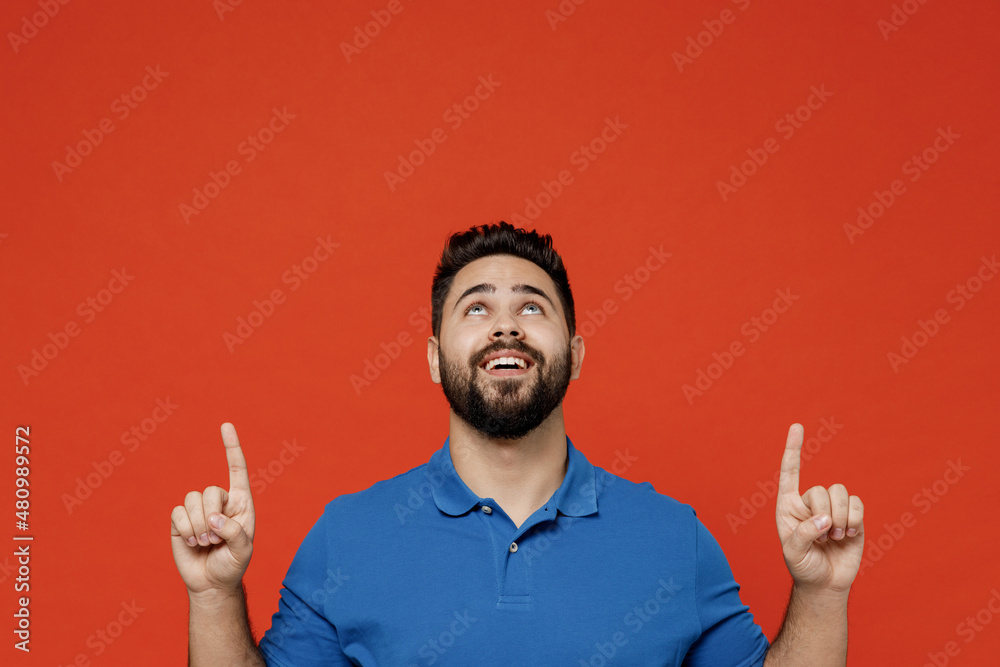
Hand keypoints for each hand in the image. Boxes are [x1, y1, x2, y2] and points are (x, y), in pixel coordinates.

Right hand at [170, 423, 255, 597]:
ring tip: (205, 543)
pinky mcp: (180, 521)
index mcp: (240, 503)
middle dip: (211, 517)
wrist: (211, 583)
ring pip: (192, 500)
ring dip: (198, 526)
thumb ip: (234, 533)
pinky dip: (185, 528)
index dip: (232, 447)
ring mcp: (198, 510)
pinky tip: (192, 542)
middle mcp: (219, 502)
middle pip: (210, 491)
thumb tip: (214, 519)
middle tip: (216, 540)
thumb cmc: (233, 565)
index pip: (237, 470)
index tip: (225, 425)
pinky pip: (177, 513)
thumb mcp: (243, 550)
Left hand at [776, 423, 863, 595]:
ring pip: (840, 493)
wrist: (826, 583)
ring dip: (840, 518)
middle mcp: (809, 503)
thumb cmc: (803, 567)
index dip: (793, 449)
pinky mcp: (852, 516)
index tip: (796, 426)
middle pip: (821, 489)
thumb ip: (803, 534)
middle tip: (823, 537)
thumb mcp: (793, 553)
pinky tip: (848, 535)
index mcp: (788, 506)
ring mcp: (832, 508)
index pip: (790, 472)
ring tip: (835, 537)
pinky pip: (857, 504)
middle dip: (824, 514)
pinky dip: (854, 519)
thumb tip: (824, 520)